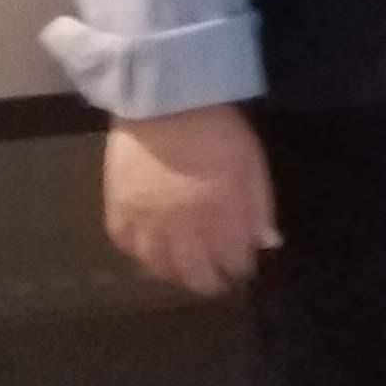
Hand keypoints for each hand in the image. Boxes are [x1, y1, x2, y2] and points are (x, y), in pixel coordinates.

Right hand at [101, 105, 274, 297]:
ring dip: (176, 274)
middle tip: (217, 281)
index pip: (232, 261)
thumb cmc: (219, 131)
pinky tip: (152, 253)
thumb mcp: (253, 166)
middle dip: (210, 282)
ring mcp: (146, 221)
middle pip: (195, 273)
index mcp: (220, 215)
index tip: (243, 269)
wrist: (166, 103)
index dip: (240, 269)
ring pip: (159, 267)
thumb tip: (267, 243)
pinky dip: (140, 255)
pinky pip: (126, 246)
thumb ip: (259, 208)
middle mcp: (182, 227)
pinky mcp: (118, 209)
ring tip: (186, 271)